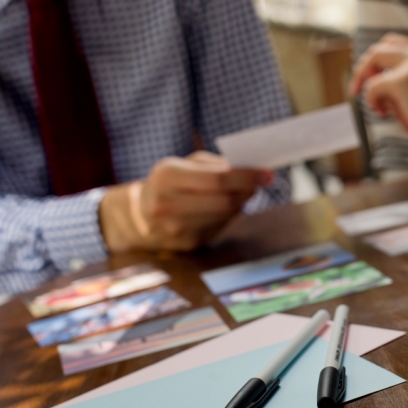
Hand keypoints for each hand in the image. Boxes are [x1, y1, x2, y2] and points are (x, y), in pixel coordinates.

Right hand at [99, 151, 272, 252]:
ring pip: (225, 215)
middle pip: (224, 200)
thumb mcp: (185, 163)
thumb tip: (253, 172)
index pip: (217, 178)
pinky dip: (227, 216)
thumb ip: (217, 165)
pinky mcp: (185, 244)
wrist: (139, 213)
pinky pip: (219, 227)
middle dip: (248, 190)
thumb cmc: (171, 182)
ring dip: (240, 203)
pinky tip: (222, 208)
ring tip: (240, 193)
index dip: (247, 176)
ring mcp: (174, 228)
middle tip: (259, 183)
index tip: (268, 173)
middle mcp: (166, 204)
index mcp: (166, 176)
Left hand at [350, 33, 407, 149]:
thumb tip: (371, 80)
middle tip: (356, 90)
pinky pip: (372, 87)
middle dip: (362, 69)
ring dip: (370, 89)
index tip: (368, 78)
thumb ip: (404, 78)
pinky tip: (385, 114)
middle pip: (377, 49)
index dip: (375, 59)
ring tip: (384, 110)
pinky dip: (373, 102)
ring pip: (371, 64)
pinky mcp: (404, 80)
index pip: (391, 42)